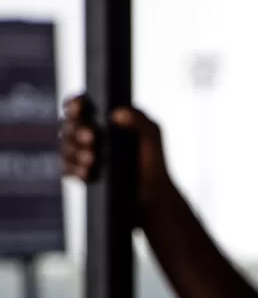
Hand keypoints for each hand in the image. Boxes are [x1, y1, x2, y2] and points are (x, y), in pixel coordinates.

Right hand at [60, 94, 172, 218]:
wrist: (151, 193)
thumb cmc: (151, 159)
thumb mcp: (151, 134)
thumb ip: (139, 118)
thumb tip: (116, 113)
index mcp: (100, 118)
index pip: (78, 105)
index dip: (74, 104)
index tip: (79, 108)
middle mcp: (86, 134)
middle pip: (67, 125)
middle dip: (77, 130)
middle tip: (91, 138)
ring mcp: (81, 154)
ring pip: (65, 147)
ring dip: (75, 152)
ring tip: (91, 159)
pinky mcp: (80, 174)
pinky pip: (66, 170)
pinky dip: (74, 170)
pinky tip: (86, 172)